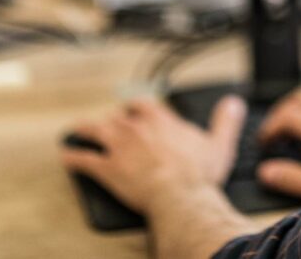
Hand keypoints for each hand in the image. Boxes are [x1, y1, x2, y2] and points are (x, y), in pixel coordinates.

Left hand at [60, 95, 246, 214]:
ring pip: (93, 130)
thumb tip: (233, 103)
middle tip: (108, 124)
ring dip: (83, 130)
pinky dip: (72, 158)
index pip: (143, 105)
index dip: (136, 108)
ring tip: (77, 130)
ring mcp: (118, 147)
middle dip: (111, 120)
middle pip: (116, 116)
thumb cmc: (199, 174)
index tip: (134, 110)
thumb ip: (225, 121)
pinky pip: (82, 159)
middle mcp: (136, 128)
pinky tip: (67, 158)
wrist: (179, 196)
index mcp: (162, 121)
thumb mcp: (220, 144)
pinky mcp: (106, 168)